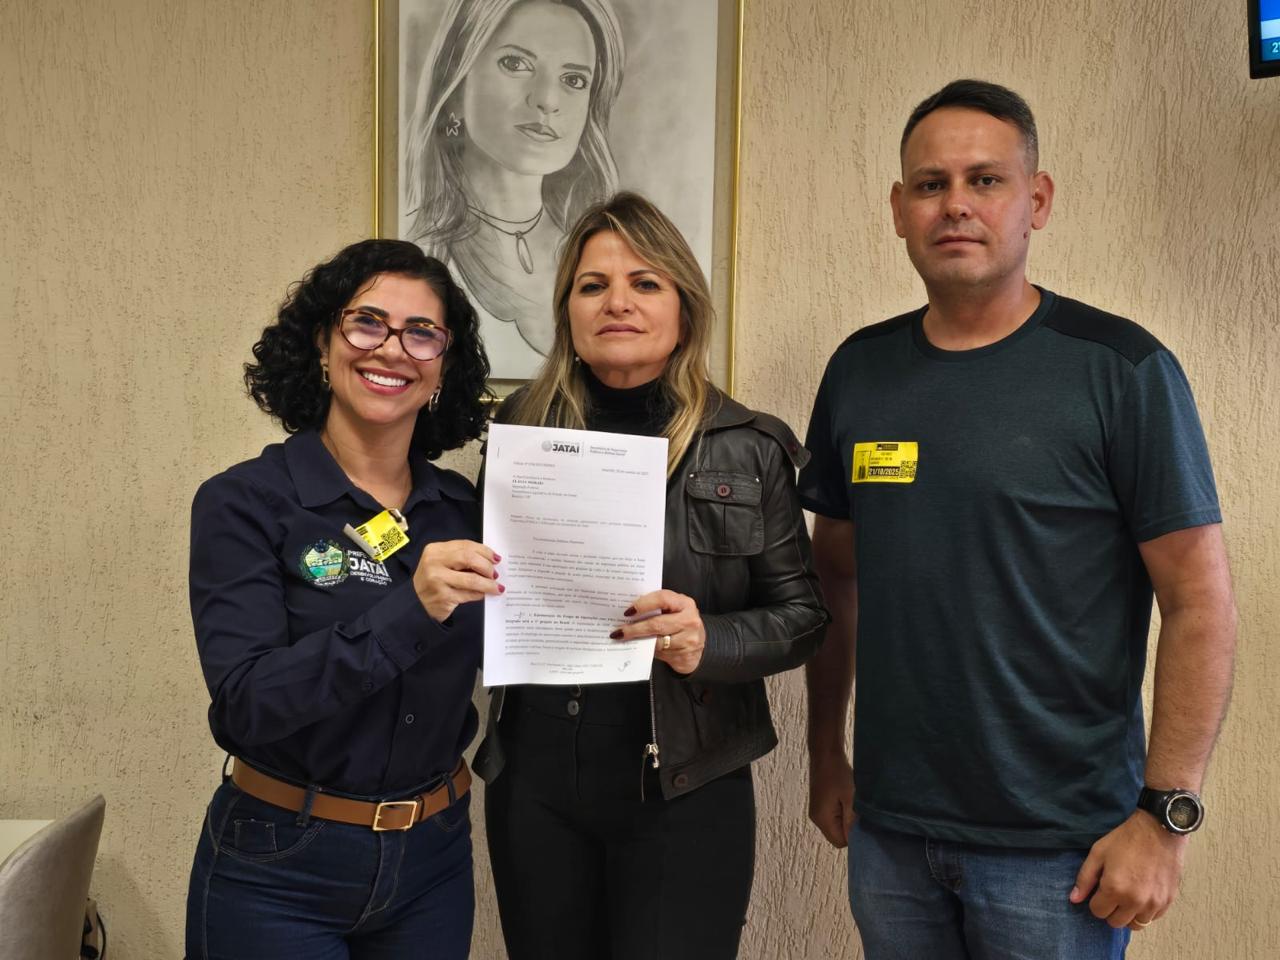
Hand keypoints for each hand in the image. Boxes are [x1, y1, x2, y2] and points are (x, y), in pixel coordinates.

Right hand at [412, 540, 500, 622]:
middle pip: (469, 558)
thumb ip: (460, 558)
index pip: (465, 545)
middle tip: (495, 574)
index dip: (484, 551)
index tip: (496, 558)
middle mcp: (434, 562)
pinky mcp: (443, 597)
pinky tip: (483, 594)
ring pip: (472, 579)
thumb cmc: (433, 580)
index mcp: (435, 550)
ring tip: (496, 587)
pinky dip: (479, 594)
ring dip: (488, 584)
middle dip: (487, 566)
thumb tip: (490, 561)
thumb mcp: (441, 563)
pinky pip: (468, 594)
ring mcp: (437, 580)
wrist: (415, 602)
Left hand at [611, 590, 705, 674]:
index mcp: (684, 603)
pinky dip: (648, 650)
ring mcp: (689, 639)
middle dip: (634, 628)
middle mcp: (689, 620)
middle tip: (619, 632)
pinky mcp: (685, 655)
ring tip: (625, 639)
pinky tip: (639, 648)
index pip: (662, 598)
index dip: (643, 604)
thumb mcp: (674, 611)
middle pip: (657, 623)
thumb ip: (657, 609)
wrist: (699, 647)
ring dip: (638, 640)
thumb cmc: (680, 624)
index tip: (628, 612)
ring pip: (657, 641)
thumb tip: (629, 614)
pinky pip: (661, 653)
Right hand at [809, 751, 855, 847]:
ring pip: (835, 826)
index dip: (853, 836)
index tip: (862, 822)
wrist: (825, 753)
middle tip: (858, 811)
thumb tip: (856, 840)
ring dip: (845, 819)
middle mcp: (816, 819)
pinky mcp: (819, 804)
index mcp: (823, 819)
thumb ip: (852, 820)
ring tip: (852, 803)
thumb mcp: (850, 797)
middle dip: (849, 828)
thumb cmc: (838, 773)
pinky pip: (832, 818)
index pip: (840, 842)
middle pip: (837, 836)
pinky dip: (841, 813)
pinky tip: (846, 799)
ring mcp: (816, 811)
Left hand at [1070, 811, 1187, 929]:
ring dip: (1128, 914)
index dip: (1095, 901)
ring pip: (1135, 924)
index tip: (1100, 890)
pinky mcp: (1168, 901)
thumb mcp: (1098, 853)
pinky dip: (1145, 912)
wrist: (1159, 831)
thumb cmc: (1125, 840)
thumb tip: (1074, 899)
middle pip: (1116, 922)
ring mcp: (1154, 903)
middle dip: (1110, 910)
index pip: (1098, 912)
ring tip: (1128, 895)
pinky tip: (1142, 895)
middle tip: (1113, 893)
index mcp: (1115, 889)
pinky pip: (1152, 918)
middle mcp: (1135, 901)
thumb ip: (1084, 878)